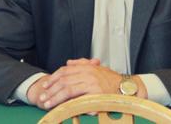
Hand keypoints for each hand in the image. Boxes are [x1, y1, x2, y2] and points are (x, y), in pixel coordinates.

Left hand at [31, 59, 146, 109]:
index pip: (65, 71)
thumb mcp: (98, 69)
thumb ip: (83, 64)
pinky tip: (61, 108)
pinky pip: (77, 98)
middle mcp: (88, 73)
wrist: (128, 89)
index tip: (46, 85)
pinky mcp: (95, 93)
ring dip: (55, 97)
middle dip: (51, 89)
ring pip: (67, 89)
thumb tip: (68, 62)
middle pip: (64, 80)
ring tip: (47, 103)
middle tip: (42, 97)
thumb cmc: (113, 81)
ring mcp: (91, 83)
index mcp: (86, 67)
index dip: (54, 78)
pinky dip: (67, 103)